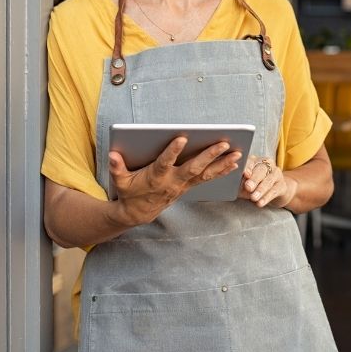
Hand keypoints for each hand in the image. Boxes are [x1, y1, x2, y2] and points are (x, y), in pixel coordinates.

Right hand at [107, 137, 240, 227]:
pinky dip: (221, 171)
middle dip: (209, 155)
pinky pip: (208, 178)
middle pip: (193, 167)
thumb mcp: (120, 181)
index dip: (173, 151)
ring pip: (206, 174)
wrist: (138, 213)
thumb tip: (112, 155)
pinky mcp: (189, 186)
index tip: (182, 138)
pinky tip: (234, 163)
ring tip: (237, 153)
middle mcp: (173, 181)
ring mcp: (183, 185)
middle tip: (223, 143)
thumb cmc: (129, 192)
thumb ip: (117, 167)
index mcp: (156, 177)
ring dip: (222, 164)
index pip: (165, 162)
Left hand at [239, 155, 297, 207]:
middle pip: (261, 170)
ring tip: (253, 198)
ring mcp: (276, 174)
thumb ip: (239, 181)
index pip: (251, 161)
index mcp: (255, 161)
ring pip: (268, 181)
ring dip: (260, 190)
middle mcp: (267, 165)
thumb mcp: (244, 183)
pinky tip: (260, 203)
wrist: (274, 192)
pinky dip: (266, 197)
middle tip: (248, 187)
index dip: (247, 167)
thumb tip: (232, 183)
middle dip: (254, 179)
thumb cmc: (254, 186)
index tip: (244, 174)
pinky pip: (274, 191)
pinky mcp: (282, 185)